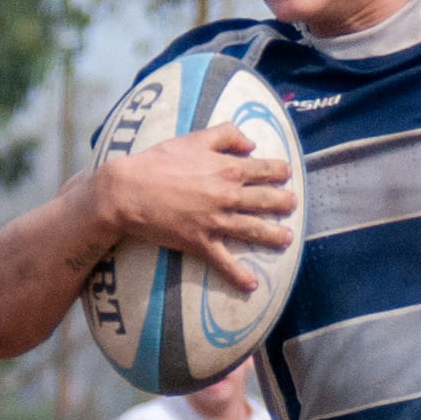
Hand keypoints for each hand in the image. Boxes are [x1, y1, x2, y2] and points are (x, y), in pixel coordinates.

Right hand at [100, 122, 295, 295]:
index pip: (265, 169)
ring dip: (274, 236)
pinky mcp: (201, 242)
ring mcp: (217, 221)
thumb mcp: (194, 137)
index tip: (286, 174)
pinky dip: (239, 276)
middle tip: (292, 205)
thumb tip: (251, 143)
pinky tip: (252, 284)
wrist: (128, 190)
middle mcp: (228, 195)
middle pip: (267, 200)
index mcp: (228, 168)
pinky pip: (224, 262)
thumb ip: (226, 135)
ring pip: (255, 230)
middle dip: (284, 203)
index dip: (280, 171)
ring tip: (286, 240)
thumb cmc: (158, 161)